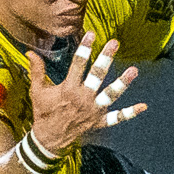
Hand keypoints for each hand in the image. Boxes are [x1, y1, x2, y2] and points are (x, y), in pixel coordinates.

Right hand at [27, 33, 146, 155]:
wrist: (49, 140)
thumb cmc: (44, 113)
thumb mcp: (38, 91)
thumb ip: (37, 71)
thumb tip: (30, 52)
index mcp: (69, 89)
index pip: (78, 64)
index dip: (84, 48)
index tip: (90, 34)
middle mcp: (83, 98)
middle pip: (97, 75)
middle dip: (106, 58)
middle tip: (114, 43)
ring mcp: (94, 110)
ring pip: (110, 95)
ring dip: (123, 83)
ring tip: (134, 70)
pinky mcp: (100, 122)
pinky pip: (117, 118)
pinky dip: (130, 113)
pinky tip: (144, 106)